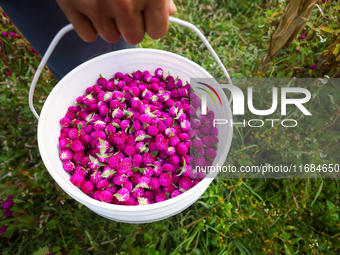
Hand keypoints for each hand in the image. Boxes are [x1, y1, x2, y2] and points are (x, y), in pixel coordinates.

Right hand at [56, 0, 176, 43]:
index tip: (146, 11)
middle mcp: (124, 3)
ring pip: (110, 37)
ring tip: (106, 0)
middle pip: (134, 37)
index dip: (152, 21)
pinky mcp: (71, 6)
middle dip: (131, 24)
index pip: (157, 31)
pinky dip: (90, 25)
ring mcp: (96, 5)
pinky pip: (88, 35)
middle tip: (124, 4)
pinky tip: (91, 5)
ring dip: (110, 24)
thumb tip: (169, 12)